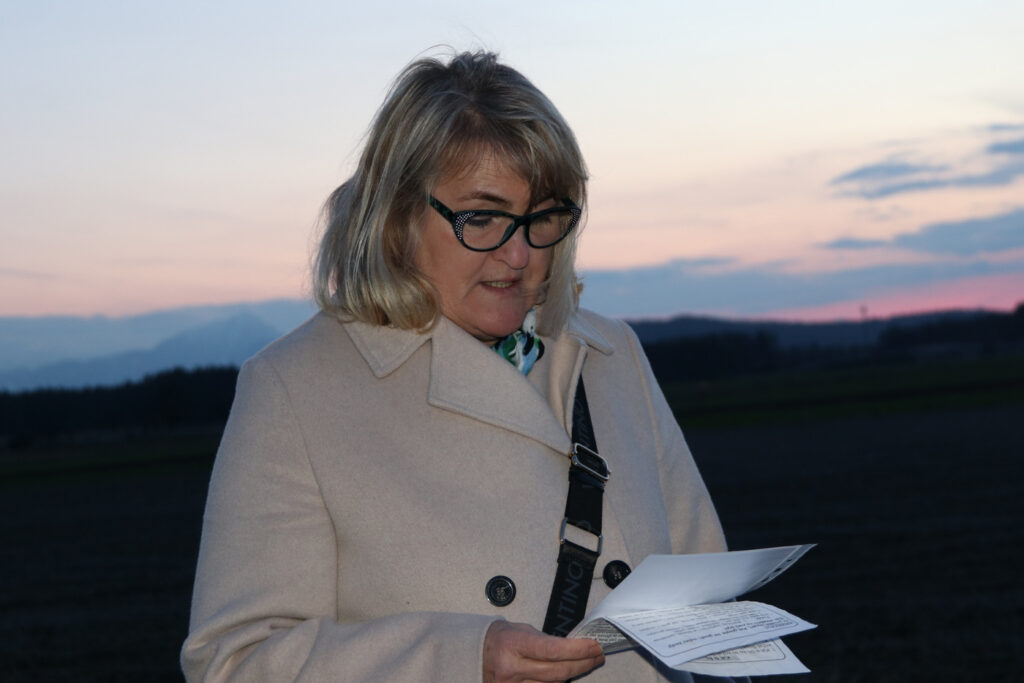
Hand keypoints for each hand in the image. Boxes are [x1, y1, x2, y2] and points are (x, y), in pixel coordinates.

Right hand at [483, 620, 604, 681]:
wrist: (475, 653)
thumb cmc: (501, 638)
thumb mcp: (523, 630)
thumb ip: (546, 641)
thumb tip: (575, 648)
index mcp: (514, 644)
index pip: (553, 650)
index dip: (579, 650)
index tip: (594, 645)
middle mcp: (512, 668)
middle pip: (558, 671)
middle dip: (583, 663)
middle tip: (597, 655)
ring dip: (572, 674)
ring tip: (585, 663)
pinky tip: (566, 675)